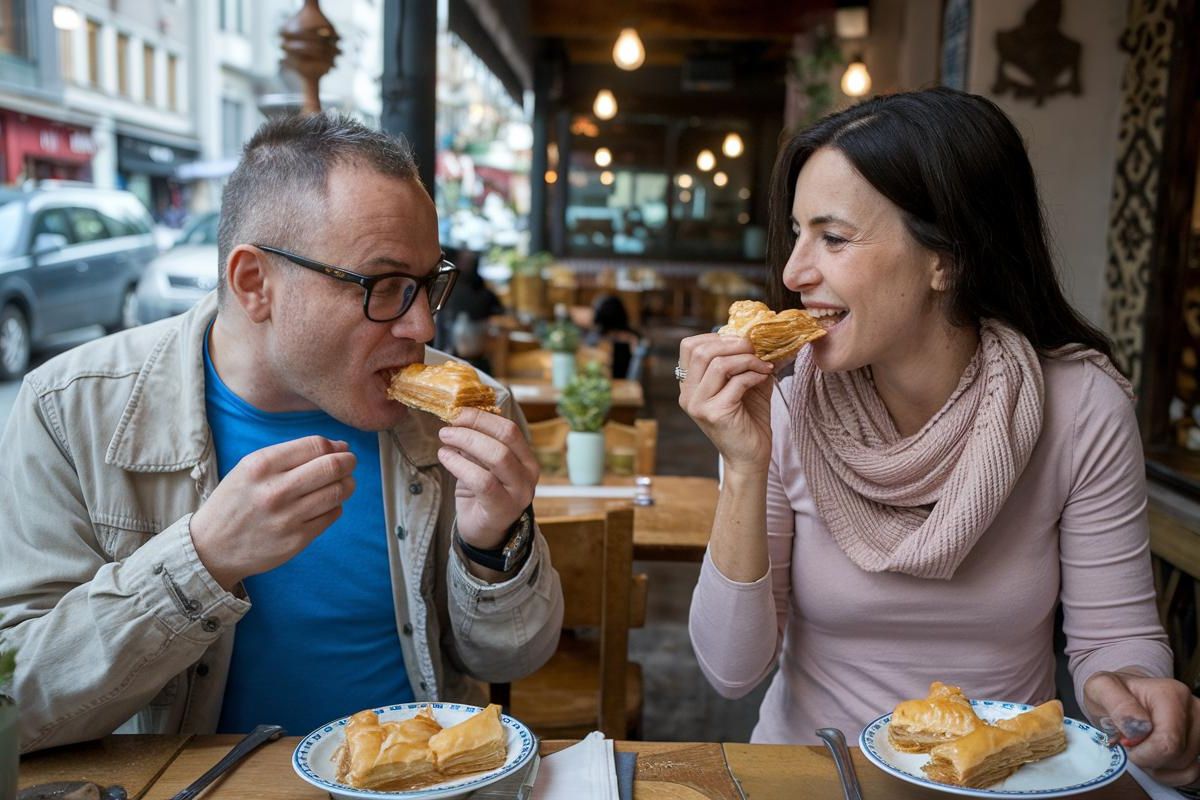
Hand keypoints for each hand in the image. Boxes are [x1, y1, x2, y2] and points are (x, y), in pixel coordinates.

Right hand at [191, 436, 356, 590]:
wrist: (211, 547)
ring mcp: (287, 517)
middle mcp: (275, 490)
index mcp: (261, 465)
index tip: (341, 449)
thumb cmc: (236, 502)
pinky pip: (332, 515)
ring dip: (347, 484)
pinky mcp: (296, 540)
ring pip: (338, 492)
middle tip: (349, 464)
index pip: (315, 445)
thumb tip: (339, 447)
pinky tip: (325, 505)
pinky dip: (335, 506)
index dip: (336, 446)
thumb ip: (291, 455)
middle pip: (332, 467)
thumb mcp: (250, 468)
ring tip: (342, 483)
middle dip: (348, 462)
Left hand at [437, 407, 537, 549]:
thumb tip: (457, 420)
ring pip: (496, 456)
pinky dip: (459, 465)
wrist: (484, 532)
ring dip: (466, 442)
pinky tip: (445, 457)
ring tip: (445, 440)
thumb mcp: (482, 465)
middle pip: (505, 438)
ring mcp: (519, 493)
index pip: (510, 429)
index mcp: (526, 459)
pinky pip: (481, 480)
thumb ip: (476, 445)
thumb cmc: (483, 495)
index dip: (483, 418)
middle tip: (448, 427)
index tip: (459, 413)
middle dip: (473, 427)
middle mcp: (528, 474)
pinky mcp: (503, 509)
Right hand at [677, 332, 774, 473]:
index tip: (740, 342)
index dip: (715, 337)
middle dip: (732, 344)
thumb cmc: (748, 420)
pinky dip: (754, 374)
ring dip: (746, 359)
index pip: (689, 346)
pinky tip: (764, 377)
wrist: (751, 457)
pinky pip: (736, 382)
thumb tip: (755, 335)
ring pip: (718, 364)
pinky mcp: (715, 414)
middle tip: (755, 348)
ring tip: (763, 365)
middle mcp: (687, 395)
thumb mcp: (743, 384)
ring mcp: (698, 405)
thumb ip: (742, 361)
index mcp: (689, 385)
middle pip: (700, 351)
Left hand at [1083, 670, 1199, 785]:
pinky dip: (1168, 773)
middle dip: (1147, 758)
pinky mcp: (1199, 744)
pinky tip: (1154, 757)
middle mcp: (1193, 710)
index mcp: (1171, 694)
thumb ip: (1118, 705)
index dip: (1142, 753)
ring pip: (1184, 767)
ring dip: (1156, 765)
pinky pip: (1190, 774)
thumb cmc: (1112, 692)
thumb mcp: (1100, 689)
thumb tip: (1139, 726)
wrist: (1122, 694)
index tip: (1125, 742)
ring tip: (1141, 745)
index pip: (1167, 743)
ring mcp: (1199, 728)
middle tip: (1131, 742)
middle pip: (1176, 757)